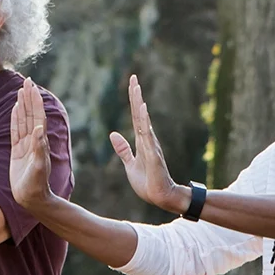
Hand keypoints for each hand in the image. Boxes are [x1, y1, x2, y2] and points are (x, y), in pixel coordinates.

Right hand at [9, 81, 58, 211]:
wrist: (32, 199)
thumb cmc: (37, 186)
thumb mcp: (38, 168)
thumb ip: (39, 149)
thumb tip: (38, 130)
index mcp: (39, 142)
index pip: (37, 116)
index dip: (35, 102)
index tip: (32, 87)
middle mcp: (33, 141)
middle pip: (30, 114)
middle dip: (29, 98)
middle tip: (27, 81)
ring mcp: (25, 145)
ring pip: (22, 120)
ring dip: (22, 105)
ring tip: (20, 91)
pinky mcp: (17, 152)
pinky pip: (15, 131)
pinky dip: (14, 119)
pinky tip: (14, 109)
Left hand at [108, 74, 182, 212]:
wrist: (160, 197)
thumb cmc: (148, 182)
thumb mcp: (130, 164)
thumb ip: (123, 149)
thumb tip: (113, 134)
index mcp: (142, 141)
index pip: (136, 116)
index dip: (134, 101)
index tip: (132, 84)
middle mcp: (148, 139)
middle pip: (140, 113)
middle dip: (136, 96)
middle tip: (133, 78)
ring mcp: (151, 146)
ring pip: (143, 120)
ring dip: (139, 104)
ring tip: (136, 88)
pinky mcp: (153, 155)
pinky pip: (148, 135)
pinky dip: (145, 121)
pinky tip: (143, 109)